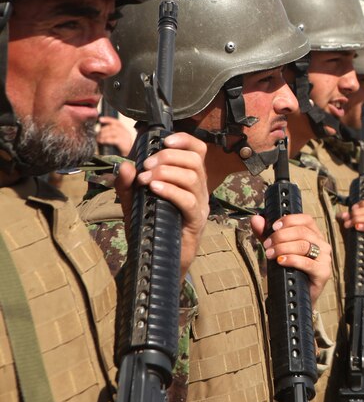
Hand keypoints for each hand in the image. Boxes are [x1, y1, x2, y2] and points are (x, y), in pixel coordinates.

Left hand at [97, 115, 135, 155]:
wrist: (129, 160)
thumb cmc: (120, 151)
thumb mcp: (116, 140)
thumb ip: (110, 135)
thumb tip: (100, 131)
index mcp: (125, 131)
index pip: (116, 122)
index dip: (108, 119)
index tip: (100, 119)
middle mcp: (126, 133)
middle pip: (113, 126)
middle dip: (103, 129)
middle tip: (97, 134)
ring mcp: (126, 138)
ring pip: (113, 131)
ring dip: (103, 134)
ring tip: (98, 139)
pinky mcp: (124, 144)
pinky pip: (113, 139)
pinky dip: (106, 139)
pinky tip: (102, 142)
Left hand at [115, 132, 208, 278]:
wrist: (156, 262)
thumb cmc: (151, 230)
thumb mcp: (134, 204)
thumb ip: (128, 186)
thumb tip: (125, 167)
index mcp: (189, 181)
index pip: (197, 151)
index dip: (185, 141)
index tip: (165, 140)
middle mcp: (199, 191)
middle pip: (195, 161)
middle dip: (168, 157)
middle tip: (147, 165)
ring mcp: (199, 206)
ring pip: (192, 178)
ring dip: (166, 172)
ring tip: (146, 179)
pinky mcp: (195, 222)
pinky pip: (188, 201)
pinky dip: (170, 190)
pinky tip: (154, 189)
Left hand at [251, 213, 331, 303]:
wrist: (295, 295)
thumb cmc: (289, 270)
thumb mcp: (276, 248)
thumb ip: (266, 234)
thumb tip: (256, 218)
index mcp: (314, 235)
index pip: (306, 219)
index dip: (289, 220)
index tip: (273, 226)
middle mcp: (322, 244)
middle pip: (302, 232)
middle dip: (280, 236)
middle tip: (267, 245)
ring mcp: (324, 258)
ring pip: (303, 245)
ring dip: (283, 248)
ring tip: (270, 254)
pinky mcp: (323, 272)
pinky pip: (307, 262)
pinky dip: (291, 260)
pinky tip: (281, 261)